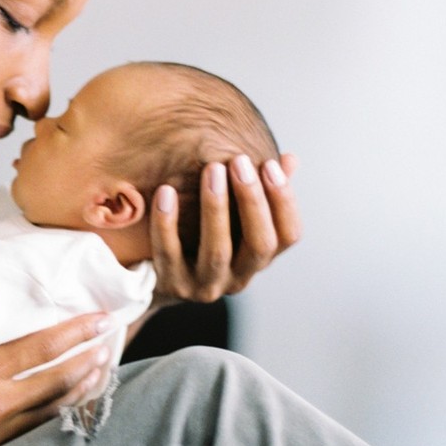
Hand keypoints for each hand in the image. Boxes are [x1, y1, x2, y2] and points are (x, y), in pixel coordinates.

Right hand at [0, 313, 113, 445]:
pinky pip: (38, 428)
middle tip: (113, 337)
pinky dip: (62, 412)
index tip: (98, 317)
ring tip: (106, 368)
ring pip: (55, 405)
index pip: (38, 347)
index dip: (73, 332)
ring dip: (84, 386)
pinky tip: (73, 405)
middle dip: (90, 356)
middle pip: (58, 377)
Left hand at [149, 153, 300, 304]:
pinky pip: (168, 254)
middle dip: (252, 200)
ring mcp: (206, 286)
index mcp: (259, 259)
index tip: (269, 164)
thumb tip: (290, 159)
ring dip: (215, 208)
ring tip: (210, 169)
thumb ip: (260, 192)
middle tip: (239, 161)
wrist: (155, 279)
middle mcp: (239, 278)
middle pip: (259, 244)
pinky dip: (165, 223)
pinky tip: (164, 191)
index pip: (288, 235)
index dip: (284, 201)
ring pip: (217, 251)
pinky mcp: (172, 286)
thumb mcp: (233, 218)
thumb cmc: (202, 237)